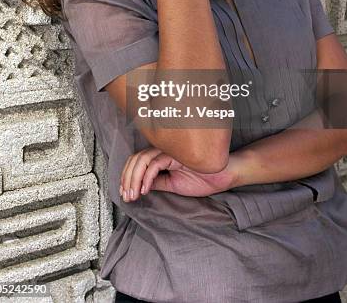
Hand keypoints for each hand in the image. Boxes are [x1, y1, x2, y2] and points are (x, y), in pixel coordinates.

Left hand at [119, 146, 237, 201]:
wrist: (222, 176)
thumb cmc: (202, 178)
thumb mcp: (173, 184)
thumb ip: (157, 183)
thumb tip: (139, 187)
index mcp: (161, 156)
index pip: (137, 161)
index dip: (127, 176)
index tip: (124, 193)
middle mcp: (163, 150)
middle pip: (136, 159)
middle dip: (127, 178)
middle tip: (126, 196)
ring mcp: (170, 150)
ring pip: (142, 160)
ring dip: (134, 179)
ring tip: (133, 194)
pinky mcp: (176, 154)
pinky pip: (155, 164)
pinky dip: (147, 177)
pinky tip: (145, 189)